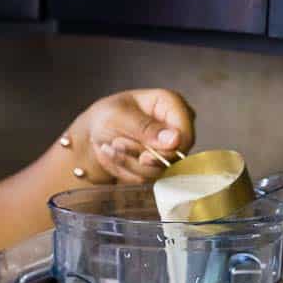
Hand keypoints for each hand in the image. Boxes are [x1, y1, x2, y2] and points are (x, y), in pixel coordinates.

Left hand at [59, 88, 196, 184]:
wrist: (96, 133)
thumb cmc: (107, 115)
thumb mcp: (118, 116)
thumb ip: (146, 128)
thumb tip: (175, 140)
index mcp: (172, 104)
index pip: (185, 136)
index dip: (168, 151)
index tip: (143, 157)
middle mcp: (176, 126)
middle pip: (174, 157)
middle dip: (139, 156)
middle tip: (117, 144)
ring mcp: (170, 147)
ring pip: (158, 169)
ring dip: (130, 163)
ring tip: (113, 147)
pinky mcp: (160, 164)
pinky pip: (148, 178)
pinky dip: (127, 170)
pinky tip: (117, 156)